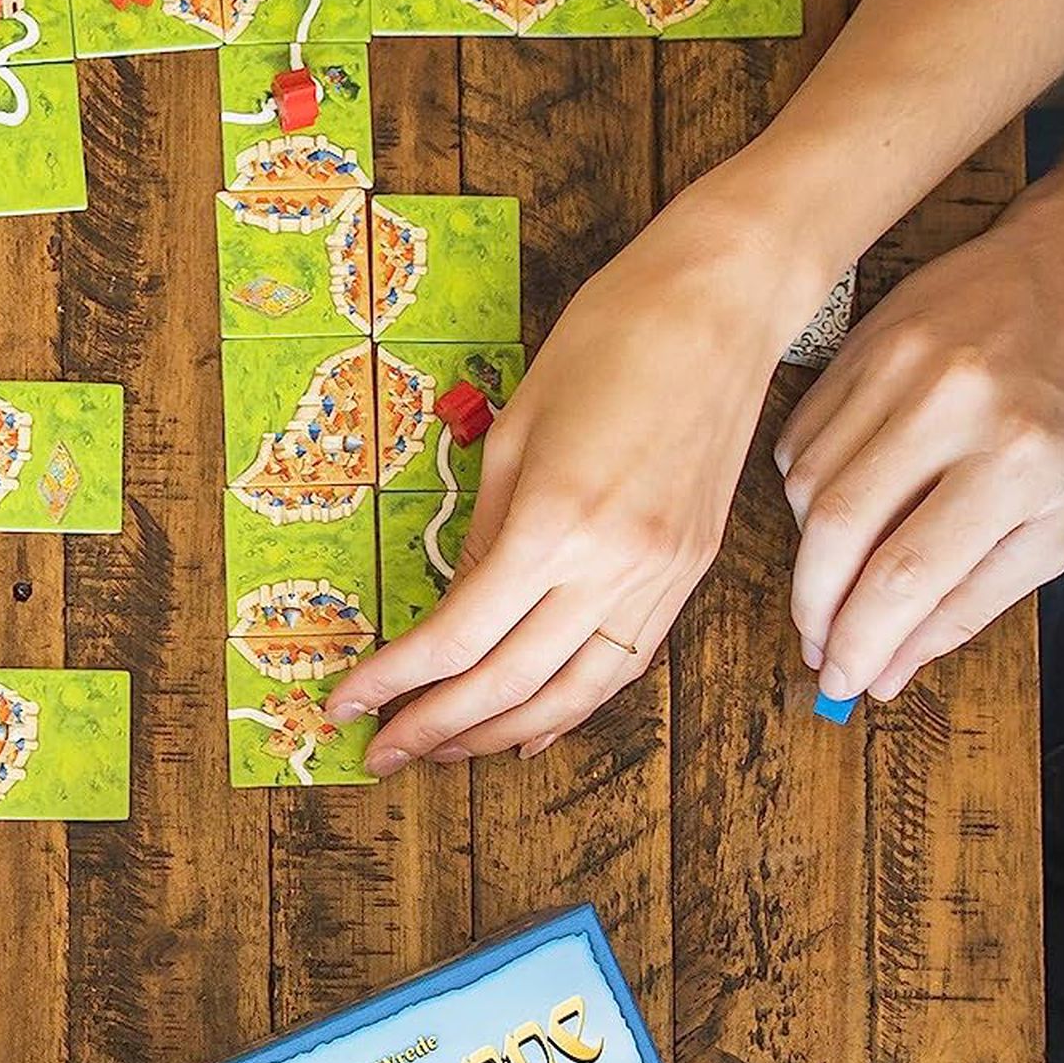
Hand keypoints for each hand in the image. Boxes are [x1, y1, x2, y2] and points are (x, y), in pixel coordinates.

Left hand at [326, 204, 803, 767]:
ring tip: (442, 752)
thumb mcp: (513, 434)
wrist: (718, 309)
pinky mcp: (687, 573)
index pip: (458, 636)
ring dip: (500, 734)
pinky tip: (529, 728)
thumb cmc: (605, 345)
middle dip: (435, 727)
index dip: (395, 681)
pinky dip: (571, 707)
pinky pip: (622, 665)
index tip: (345, 704)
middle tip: (379, 753)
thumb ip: (483, 535)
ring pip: (572, 692)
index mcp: (555, 524)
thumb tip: (451, 612)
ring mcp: (660, 577)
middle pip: (508, 680)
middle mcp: (613, 566)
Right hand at [777, 166, 1063, 704]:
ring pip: (807, 490)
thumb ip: (974, 599)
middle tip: (820, 645)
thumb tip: (890, 670)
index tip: (842, 682)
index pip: (908, 575)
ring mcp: (897, 367)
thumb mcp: (1060, 517)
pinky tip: (839, 505)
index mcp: (1020, 459)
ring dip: (812, 552)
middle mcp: (952, 407)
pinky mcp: (859, 345)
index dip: (861, 640)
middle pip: (839, 533)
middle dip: (815, 607)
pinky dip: (806, 491)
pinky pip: (799, 442)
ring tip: (838, 576)